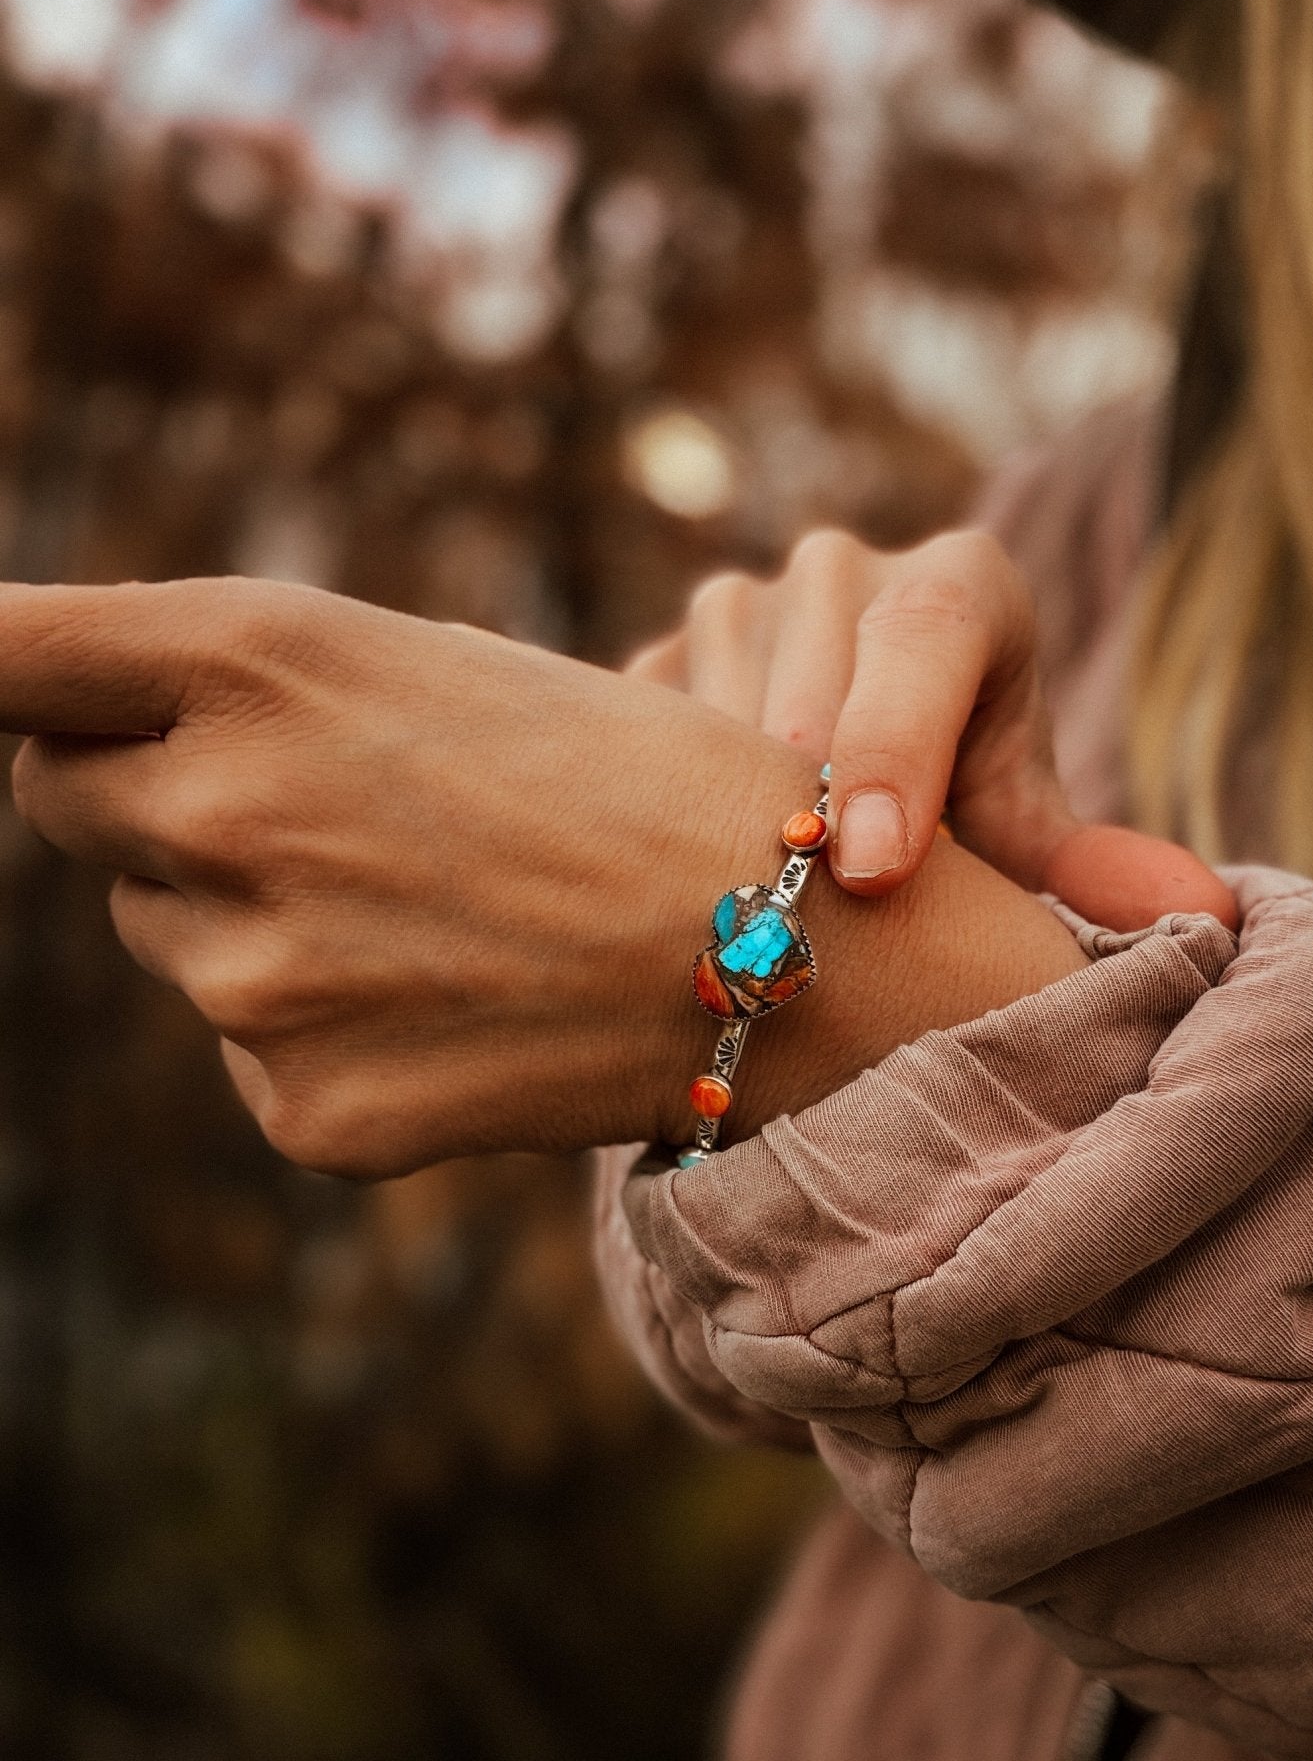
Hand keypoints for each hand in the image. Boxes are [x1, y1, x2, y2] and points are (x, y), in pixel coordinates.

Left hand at [3, 577, 1086, 1175]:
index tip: (4, 686)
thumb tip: (84, 739)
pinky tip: (454, 1006)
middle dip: (153, 791)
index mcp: (256, 653)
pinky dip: (324, 1029)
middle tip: (313, 802)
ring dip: (253, 914)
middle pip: (65, 798)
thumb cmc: (622, 777)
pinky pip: (252, 1049)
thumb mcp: (428, 664)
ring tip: (431, 908)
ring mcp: (253, 977)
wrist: (786, 949)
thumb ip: (241, 685)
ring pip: (169, 932)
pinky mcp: (300, 1107)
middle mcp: (224, 808)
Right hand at [630, 526, 1235, 930]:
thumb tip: (1194, 915)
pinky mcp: (660, 656)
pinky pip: (646, 746)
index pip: (925, 641)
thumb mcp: (1024, 823)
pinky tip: (702, 868)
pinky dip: (669, 817)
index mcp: (961, 584)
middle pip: (808, 703)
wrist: (856, 765)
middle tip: (812, 934)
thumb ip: (1086, 866)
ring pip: (712, 730)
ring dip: (732, 829)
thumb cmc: (963, 798)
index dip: (896, 754)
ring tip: (765, 909)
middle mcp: (844, 569)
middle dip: (808, 825)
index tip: (874, 870)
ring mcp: (740, 605)